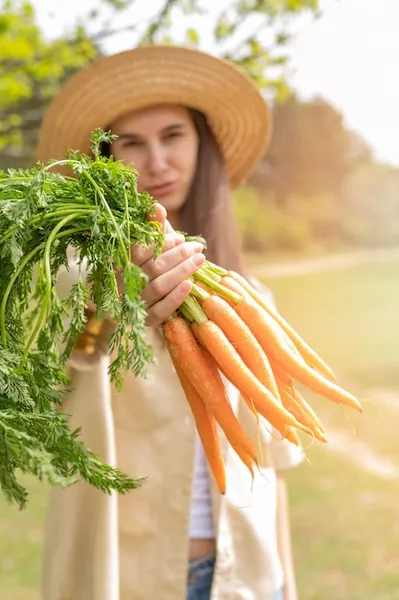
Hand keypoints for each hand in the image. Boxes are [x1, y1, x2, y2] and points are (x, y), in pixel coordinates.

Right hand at [130, 204, 204, 326]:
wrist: (142, 302)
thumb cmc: (148, 265)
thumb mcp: (149, 244)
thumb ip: (152, 226)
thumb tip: (158, 207)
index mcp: (119, 262)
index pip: (138, 251)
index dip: (161, 243)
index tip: (181, 238)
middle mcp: (122, 283)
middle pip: (153, 268)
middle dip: (178, 256)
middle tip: (197, 248)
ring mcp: (133, 303)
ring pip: (158, 287)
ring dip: (182, 272)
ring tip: (199, 260)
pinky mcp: (144, 320)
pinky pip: (160, 311)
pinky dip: (175, 298)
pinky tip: (190, 285)